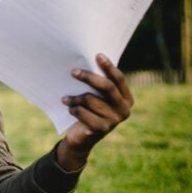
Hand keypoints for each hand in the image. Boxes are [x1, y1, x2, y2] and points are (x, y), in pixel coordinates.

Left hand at [57, 53, 133, 169]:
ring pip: (91, 99)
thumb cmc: (88, 111)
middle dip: (88, 77)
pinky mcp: (102, 129)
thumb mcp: (96, 97)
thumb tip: (84, 62)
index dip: (108, 67)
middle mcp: (124, 109)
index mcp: (126, 99)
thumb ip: (97, 85)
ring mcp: (114, 120)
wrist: (81, 137)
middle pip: (107, 87)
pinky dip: (74, 109)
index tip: (97, 55)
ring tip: (65, 98)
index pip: (118, 79)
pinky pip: (84, 113)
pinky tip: (69, 109)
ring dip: (75, 98)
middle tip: (73, 72)